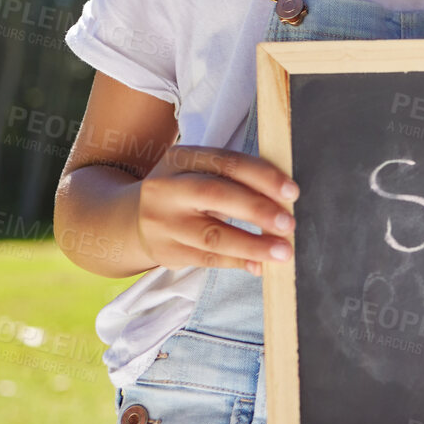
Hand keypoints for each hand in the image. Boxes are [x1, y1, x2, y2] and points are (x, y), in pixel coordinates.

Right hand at [135, 144, 298, 275]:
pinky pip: (208, 260)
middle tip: (289, 224)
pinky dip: (238, 262)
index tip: (292, 192)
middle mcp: (167, 188)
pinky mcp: (166, 252)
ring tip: (282, 252)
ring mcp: (162, 223)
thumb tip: (284, 199)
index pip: (226, 162)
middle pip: (215, 196)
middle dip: (257, 210)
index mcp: (181, 158)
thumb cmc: (184, 192)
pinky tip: (259, 265)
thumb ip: (234, 179)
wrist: (131, 220)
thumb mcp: (198, 172)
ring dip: (252, 245)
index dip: (261, 176)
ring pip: (212, 236)